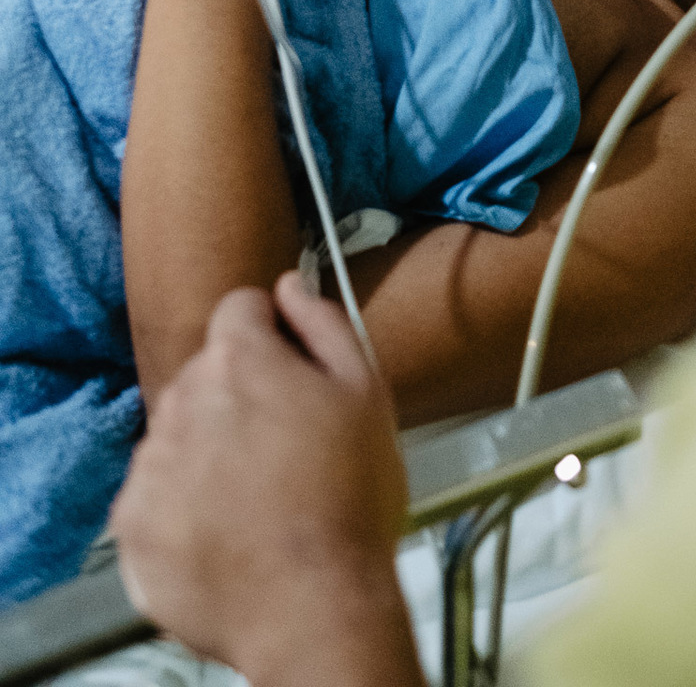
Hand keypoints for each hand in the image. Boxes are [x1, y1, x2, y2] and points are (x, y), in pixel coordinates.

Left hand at [111, 273, 415, 686]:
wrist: (313, 609)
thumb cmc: (350, 501)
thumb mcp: (366, 393)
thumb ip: (324, 323)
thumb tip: (290, 285)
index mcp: (240, 360)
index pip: (240, 308)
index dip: (271, 333)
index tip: (290, 369)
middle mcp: (181, 399)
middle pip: (207, 374)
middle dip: (239, 397)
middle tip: (285, 447)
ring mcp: (150, 463)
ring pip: (180, 434)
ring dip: (209, 451)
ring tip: (258, 499)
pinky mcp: (131, 522)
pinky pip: (155, 493)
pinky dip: (183, 506)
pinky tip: (226, 531)